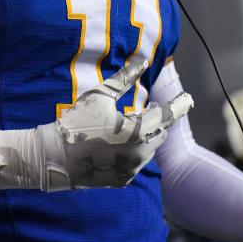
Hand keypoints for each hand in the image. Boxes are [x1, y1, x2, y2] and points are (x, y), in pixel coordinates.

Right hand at [40, 56, 193, 189]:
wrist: (54, 157)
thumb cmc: (77, 121)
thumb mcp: (101, 95)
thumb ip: (125, 78)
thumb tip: (144, 61)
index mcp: (137, 131)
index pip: (167, 115)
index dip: (179, 105)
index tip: (188, 98)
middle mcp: (139, 154)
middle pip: (160, 132)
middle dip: (158, 119)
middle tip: (151, 106)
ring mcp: (131, 169)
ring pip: (149, 148)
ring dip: (145, 135)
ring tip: (131, 123)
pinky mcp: (123, 180)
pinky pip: (136, 162)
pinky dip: (133, 150)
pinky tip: (118, 143)